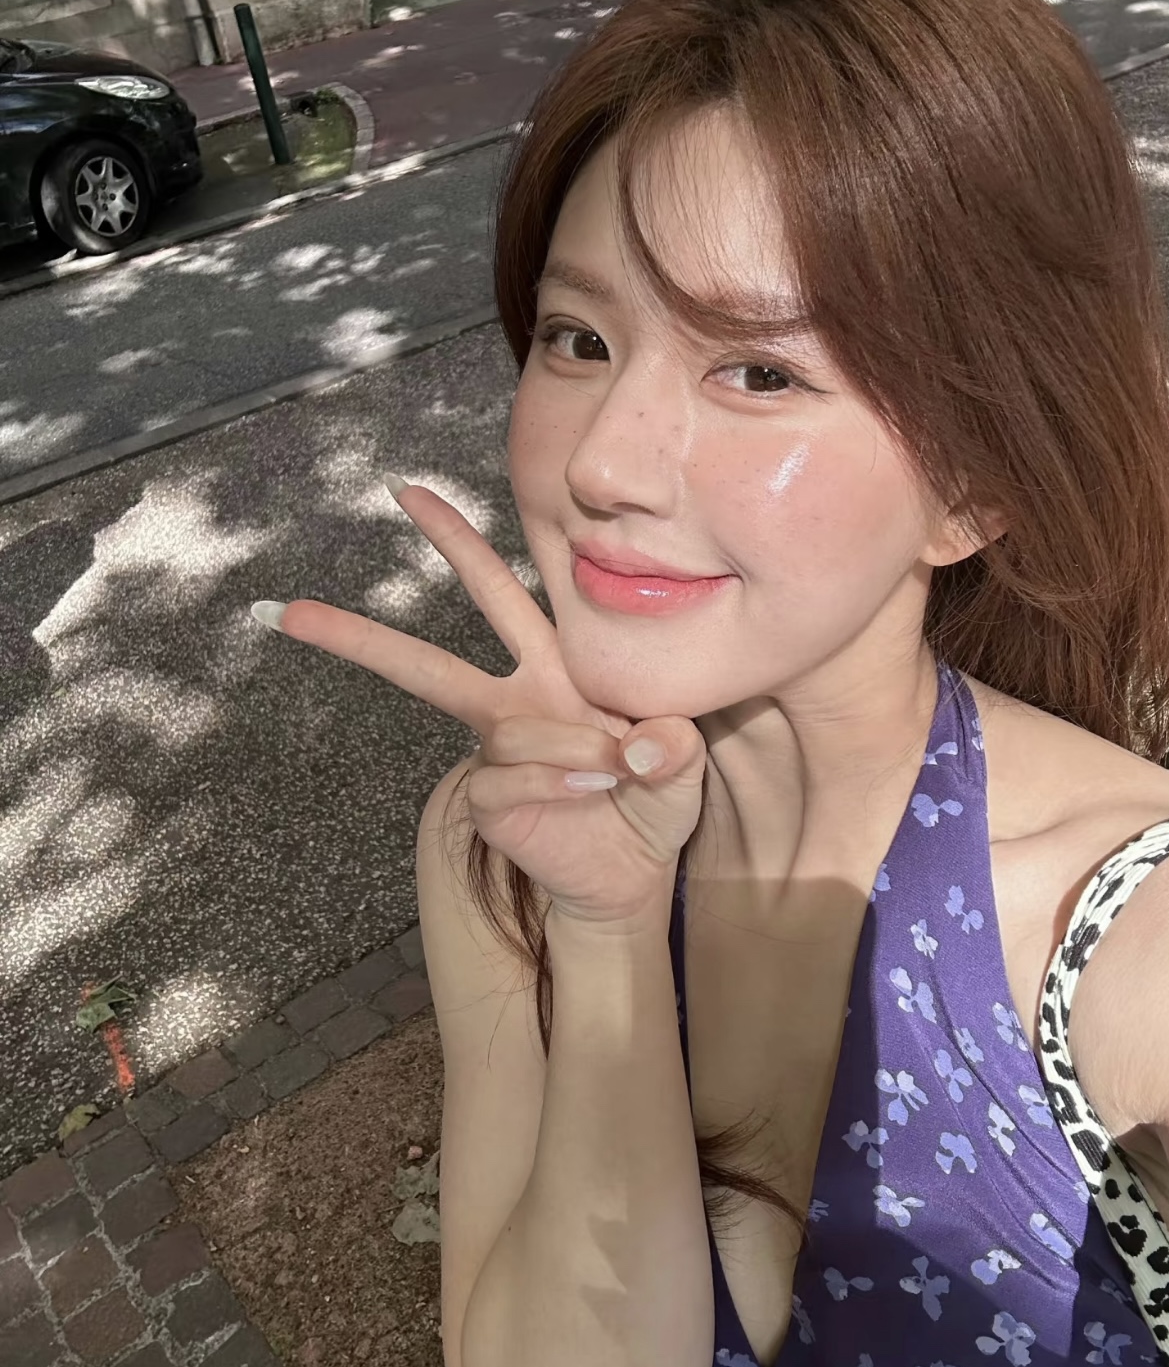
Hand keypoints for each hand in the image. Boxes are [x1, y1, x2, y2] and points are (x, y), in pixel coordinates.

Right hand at [252, 479, 705, 924]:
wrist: (632, 875)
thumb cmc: (653, 800)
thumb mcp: (681, 764)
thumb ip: (674, 743)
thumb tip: (638, 745)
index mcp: (553, 666)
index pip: (498, 592)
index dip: (456, 541)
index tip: (405, 491)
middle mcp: (513, 700)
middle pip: (428, 662)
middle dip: (361, 635)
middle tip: (290, 612)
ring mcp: (496, 754)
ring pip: (502, 728)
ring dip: (567, 746)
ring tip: (614, 771)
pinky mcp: (488, 803)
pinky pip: (509, 780)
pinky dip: (557, 783)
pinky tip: (592, 792)